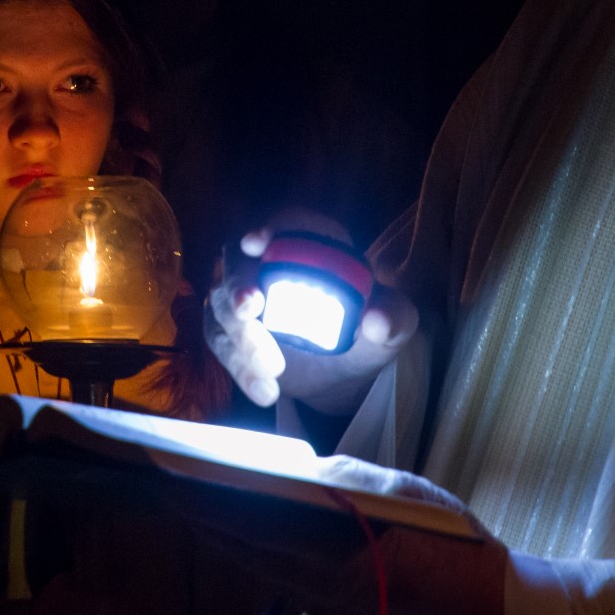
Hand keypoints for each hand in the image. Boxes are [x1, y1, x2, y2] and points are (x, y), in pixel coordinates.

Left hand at [168, 464, 507, 614]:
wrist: (490, 606)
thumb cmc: (452, 544)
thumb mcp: (404, 496)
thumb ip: (350, 483)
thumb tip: (305, 470)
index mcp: (335, 560)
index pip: (252, 530)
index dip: (206, 508)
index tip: (169, 486)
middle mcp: (322, 594)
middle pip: (248, 556)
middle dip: (206, 523)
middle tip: (168, 492)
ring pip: (265, 575)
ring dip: (232, 543)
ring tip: (200, 511)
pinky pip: (290, 591)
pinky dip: (267, 563)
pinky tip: (257, 543)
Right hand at [204, 209, 417, 412]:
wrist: (340, 370)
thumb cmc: (364, 330)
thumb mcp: (393, 323)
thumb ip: (394, 317)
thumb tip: (378, 322)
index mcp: (311, 242)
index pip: (285, 222)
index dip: (268, 226)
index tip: (256, 242)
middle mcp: (267, 260)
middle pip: (238, 260)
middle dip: (238, 283)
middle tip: (248, 311)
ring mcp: (241, 292)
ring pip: (221, 304)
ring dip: (240, 338)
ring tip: (273, 371)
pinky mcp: (227, 327)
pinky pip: (220, 341)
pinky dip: (239, 367)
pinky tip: (266, 392)